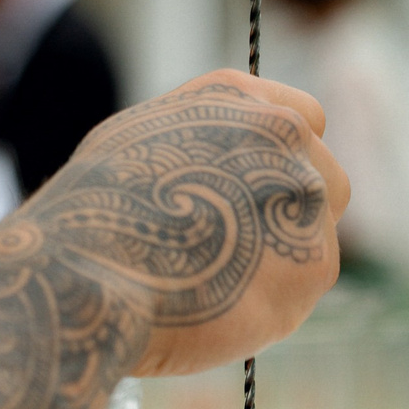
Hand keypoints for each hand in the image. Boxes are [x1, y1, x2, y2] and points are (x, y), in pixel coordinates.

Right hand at [29, 69, 350, 376]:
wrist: (86, 272)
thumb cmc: (91, 216)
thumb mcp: (136, 145)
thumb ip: (197, 145)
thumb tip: (213, 172)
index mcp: (237, 98)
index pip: (304, 119)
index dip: (280, 163)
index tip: (255, 195)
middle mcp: (284, 135)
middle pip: (322, 177)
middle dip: (289, 214)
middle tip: (241, 253)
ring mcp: (307, 198)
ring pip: (315, 236)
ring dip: (282, 260)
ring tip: (219, 286)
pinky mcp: (315, 264)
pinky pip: (304, 287)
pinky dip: (271, 305)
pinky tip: (222, 310)